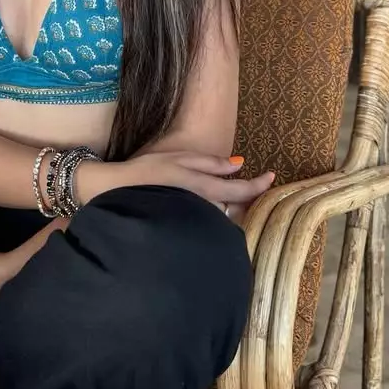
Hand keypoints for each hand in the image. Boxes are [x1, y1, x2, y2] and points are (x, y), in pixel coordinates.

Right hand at [111, 152, 274, 217]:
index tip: (273, 176)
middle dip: (244, 197)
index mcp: (205, 188)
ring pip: (222, 215)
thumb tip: (239, 164)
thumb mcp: (180, 158)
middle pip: (235, 206)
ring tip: (229, 195)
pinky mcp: (185, 229)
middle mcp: (204, 209)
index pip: (242, 190)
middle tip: (250, 184)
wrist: (115, 196)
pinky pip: (207, 221)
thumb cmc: (146, 173)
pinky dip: (213, 214)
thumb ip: (211, 163)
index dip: (260, 185)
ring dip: (229, 206)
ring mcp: (194, 221)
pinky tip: (206, 207)